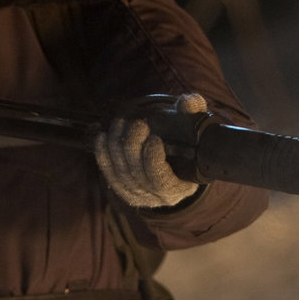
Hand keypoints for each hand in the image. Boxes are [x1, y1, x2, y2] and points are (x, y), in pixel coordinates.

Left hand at [94, 94, 206, 209]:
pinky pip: (108, 173)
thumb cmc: (187, 144)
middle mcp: (156, 197)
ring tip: (120, 123)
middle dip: (133, 146)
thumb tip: (187, 102)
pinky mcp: (122, 189)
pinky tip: (102, 136)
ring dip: (117, 145)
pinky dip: (103, 154)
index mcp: (179, 188)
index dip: (153, 161)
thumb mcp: (196, 130)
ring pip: (120, 172)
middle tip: (138, 124)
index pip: (160, 181)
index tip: (154, 138)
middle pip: (136, 174)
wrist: (175, 163)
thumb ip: (194, 114)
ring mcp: (137, 195)